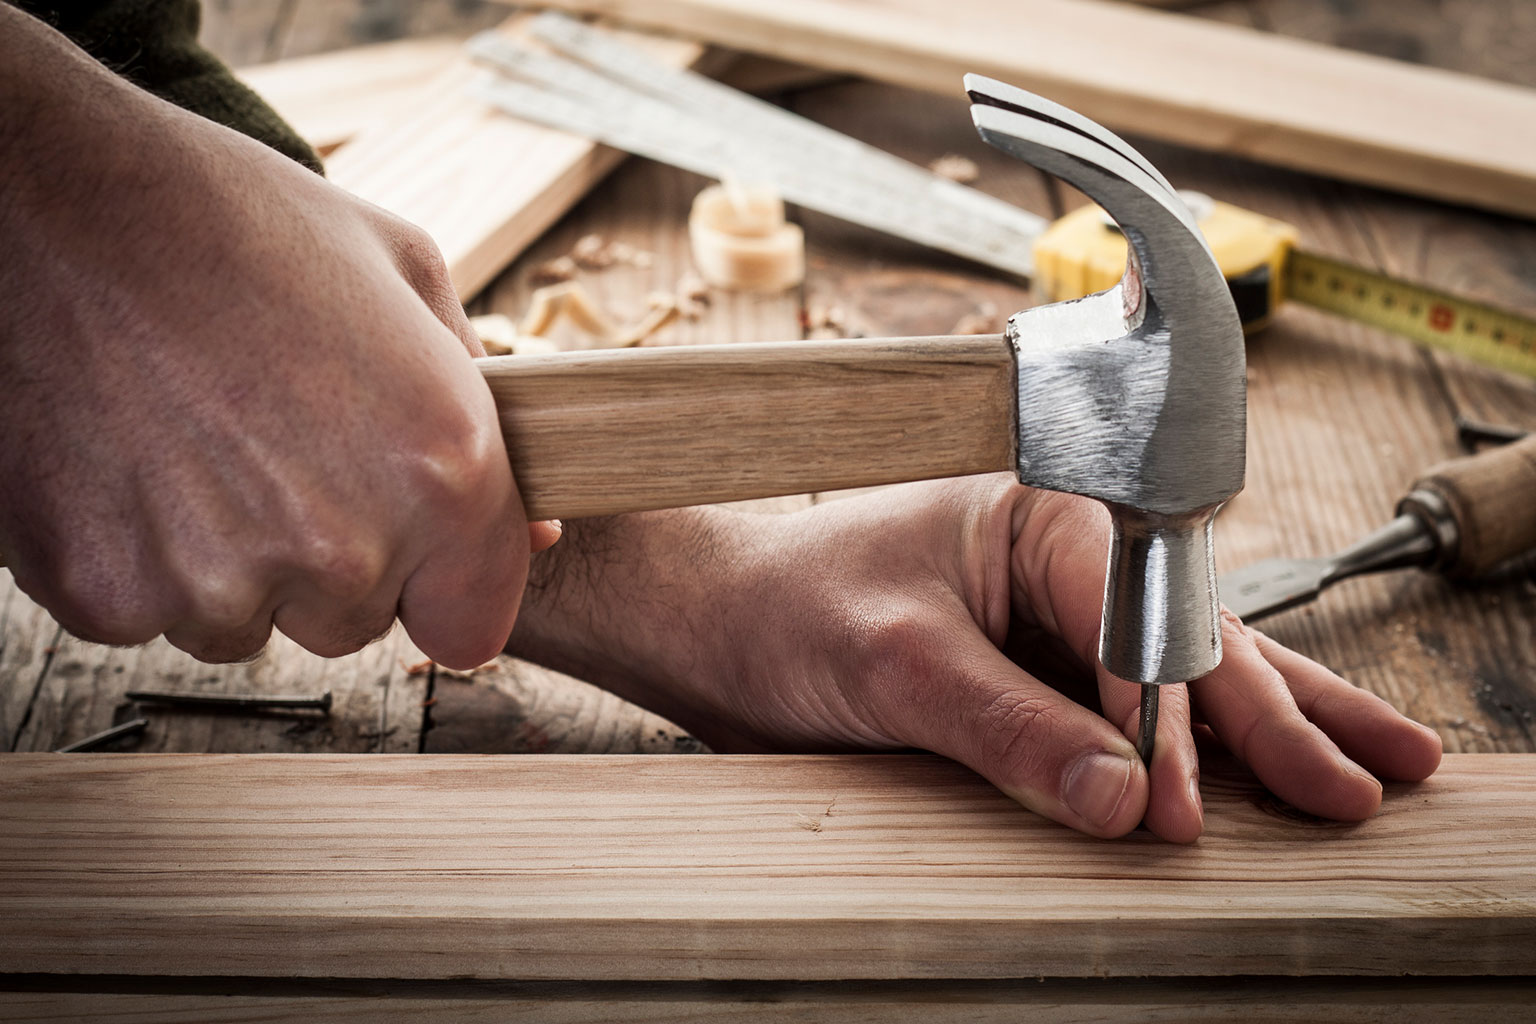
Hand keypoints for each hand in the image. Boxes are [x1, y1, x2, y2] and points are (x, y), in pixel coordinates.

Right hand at [0, 10, 556, 666]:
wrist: (47, 197)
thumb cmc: (231, 218)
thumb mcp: (405, 272)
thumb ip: (485, 406)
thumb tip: (530, 520)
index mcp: (440, 471)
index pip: (471, 628)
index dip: (442, 586)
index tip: (414, 551)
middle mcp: (340, 546)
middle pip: (353, 624)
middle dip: (331, 559)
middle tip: (280, 447)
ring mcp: (214, 579)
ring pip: (245, 624)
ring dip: (232, 561)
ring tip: (199, 438)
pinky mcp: (100, 591)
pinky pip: (147, 610)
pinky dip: (139, 554)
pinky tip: (132, 454)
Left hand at [512, 476, 1441, 840]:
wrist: (718, 623)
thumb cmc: (785, 611)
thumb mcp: (894, 666)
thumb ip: (1007, 727)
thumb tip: (1122, 799)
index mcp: (1039, 511)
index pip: (1134, 617)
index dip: (1162, 719)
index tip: (1176, 808)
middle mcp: (1066, 551)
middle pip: (1192, 634)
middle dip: (1267, 717)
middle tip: (1355, 788)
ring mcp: (1059, 607)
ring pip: (1188, 665)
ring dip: (1273, 723)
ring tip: (1373, 766)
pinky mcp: (1041, 658)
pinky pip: (1140, 697)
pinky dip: (1208, 739)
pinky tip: (1275, 760)